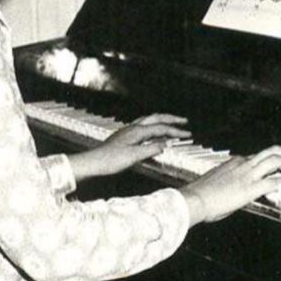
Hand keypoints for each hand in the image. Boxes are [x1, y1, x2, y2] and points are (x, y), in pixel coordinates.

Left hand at [67, 113, 189, 181]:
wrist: (93, 162)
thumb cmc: (111, 160)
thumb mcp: (134, 157)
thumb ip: (150, 149)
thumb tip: (165, 145)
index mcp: (137, 131)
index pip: (161, 128)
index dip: (176, 131)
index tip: (188, 134)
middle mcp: (133, 128)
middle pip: (155, 118)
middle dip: (171, 119)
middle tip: (183, 121)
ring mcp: (127, 131)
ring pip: (148, 120)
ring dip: (161, 121)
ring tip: (171, 124)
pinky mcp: (124, 136)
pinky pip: (142, 127)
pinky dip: (152, 127)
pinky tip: (152, 133)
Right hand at [179, 145, 280, 225]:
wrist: (194, 199)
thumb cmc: (202, 194)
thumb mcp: (218, 182)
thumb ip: (231, 182)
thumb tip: (238, 190)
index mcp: (235, 162)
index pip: (260, 157)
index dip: (274, 161)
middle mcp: (243, 164)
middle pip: (272, 151)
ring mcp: (247, 175)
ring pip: (276, 161)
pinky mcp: (250, 188)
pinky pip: (273, 182)